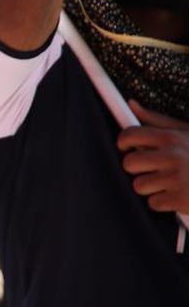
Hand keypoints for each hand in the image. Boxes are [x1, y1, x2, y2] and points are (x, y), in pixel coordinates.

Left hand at [118, 100, 188, 214]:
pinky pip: (153, 203)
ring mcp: (176, 178)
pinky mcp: (180, 199)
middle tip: (151, 168)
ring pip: (139, 185)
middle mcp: (172, 156)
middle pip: (129, 163)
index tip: (127, 148)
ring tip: (169, 181)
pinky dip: (163, 202)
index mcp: (171, 137)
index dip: (124, 143)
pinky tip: (177, 194)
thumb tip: (131, 104)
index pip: (129, 135)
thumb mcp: (187, 131)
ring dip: (151, 186)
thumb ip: (157, 121)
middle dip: (137, 168)